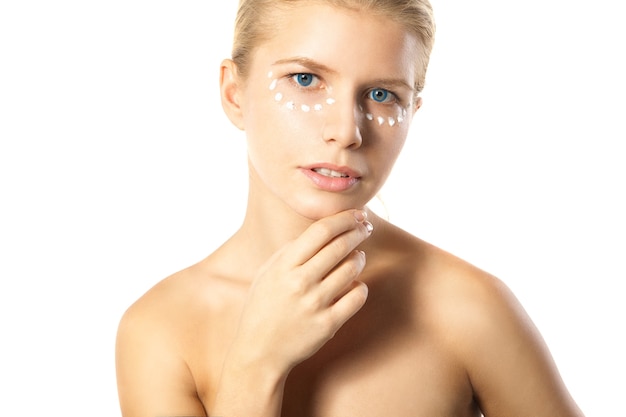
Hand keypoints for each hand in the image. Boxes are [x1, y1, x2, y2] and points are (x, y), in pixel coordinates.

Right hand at [227, 209, 372, 375]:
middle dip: (358, 232)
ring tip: (358, 256)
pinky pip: (357, 297)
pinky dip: (360, 287)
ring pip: (352, 269)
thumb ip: (291, 251)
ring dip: (360, 258)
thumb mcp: (268, 273)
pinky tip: (355, 284)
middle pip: (340, 246)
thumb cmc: (264, 307)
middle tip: (365, 227)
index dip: (344, 218)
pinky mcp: (328, 325)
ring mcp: (315, 304)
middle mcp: (300, 282)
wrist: (260, 351)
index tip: (357, 214)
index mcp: (284, 266)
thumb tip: (322, 231)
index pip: (321, 231)